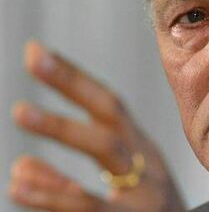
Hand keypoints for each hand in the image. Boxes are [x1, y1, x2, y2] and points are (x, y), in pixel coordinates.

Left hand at [8, 40, 185, 211]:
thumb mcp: (122, 187)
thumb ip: (73, 178)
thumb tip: (21, 168)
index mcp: (142, 154)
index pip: (109, 108)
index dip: (74, 79)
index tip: (36, 52)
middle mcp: (146, 170)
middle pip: (110, 127)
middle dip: (72, 97)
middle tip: (28, 75)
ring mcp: (144, 197)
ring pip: (108, 155)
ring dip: (65, 131)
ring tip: (21, 111)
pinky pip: (93, 207)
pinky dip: (57, 194)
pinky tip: (21, 184)